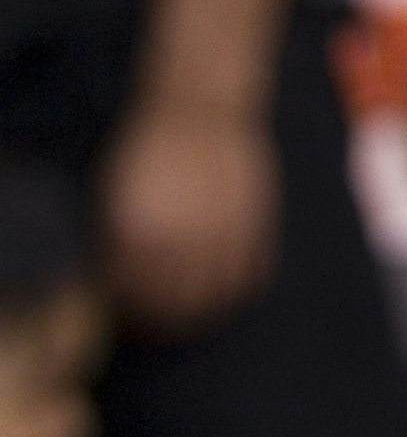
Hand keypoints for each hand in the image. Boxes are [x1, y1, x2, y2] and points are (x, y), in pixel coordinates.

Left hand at [101, 99, 276, 333]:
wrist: (199, 108)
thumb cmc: (149, 151)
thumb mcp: (117, 196)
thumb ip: (120, 245)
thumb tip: (125, 291)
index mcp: (140, 229)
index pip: (137, 293)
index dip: (135, 314)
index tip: (133, 323)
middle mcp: (184, 235)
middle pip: (178, 302)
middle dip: (170, 322)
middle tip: (163, 328)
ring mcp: (225, 231)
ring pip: (219, 295)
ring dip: (207, 314)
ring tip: (196, 318)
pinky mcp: (258, 224)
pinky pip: (252, 275)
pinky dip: (239, 291)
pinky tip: (227, 294)